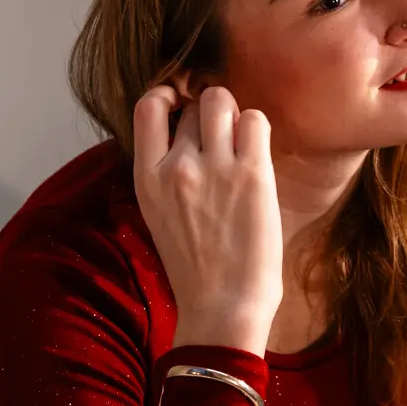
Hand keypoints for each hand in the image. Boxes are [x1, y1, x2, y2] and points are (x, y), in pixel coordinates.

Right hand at [133, 85, 282, 356]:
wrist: (222, 309)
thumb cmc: (196, 270)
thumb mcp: (161, 216)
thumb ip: (167, 175)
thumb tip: (187, 139)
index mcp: (147, 178)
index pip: (147, 107)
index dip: (168, 96)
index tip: (182, 108)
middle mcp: (177, 166)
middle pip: (195, 106)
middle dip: (211, 115)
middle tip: (225, 140)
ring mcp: (215, 167)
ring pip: (223, 102)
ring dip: (235, 115)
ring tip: (243, 143)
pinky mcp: (252, 174)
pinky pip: (256, 120)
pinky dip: (258, 128)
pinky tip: (259, 154)